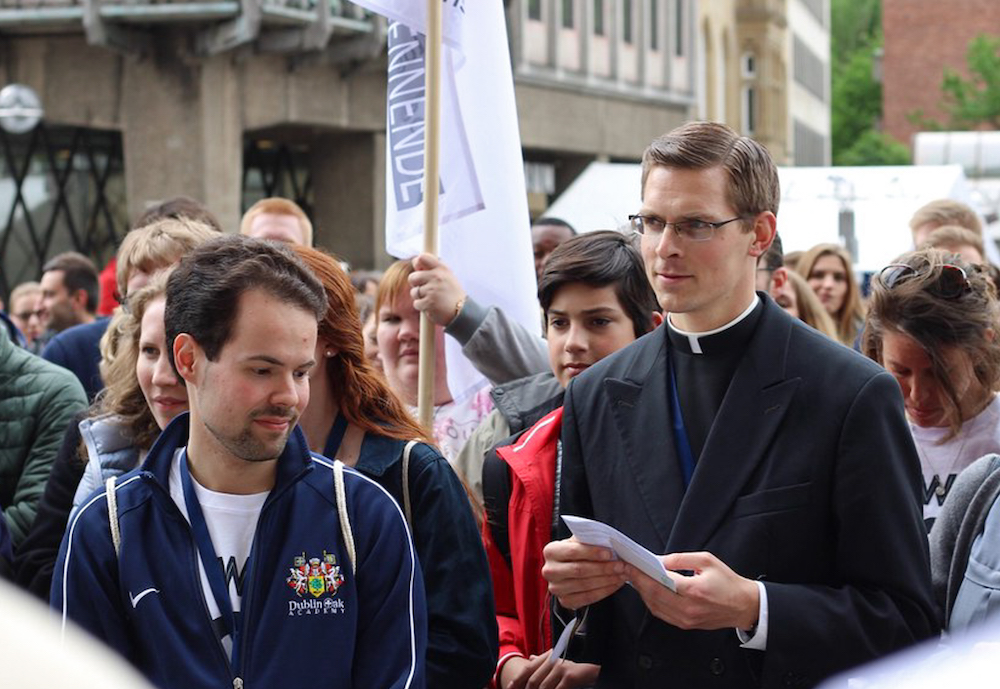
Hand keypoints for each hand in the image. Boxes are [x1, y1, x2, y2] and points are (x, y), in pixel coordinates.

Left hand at [409, 253, 466, 326]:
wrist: (462, 312)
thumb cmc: (452, 294)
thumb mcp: (448, 276)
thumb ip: (434, 269)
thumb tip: (416, 262)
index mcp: (442, 268)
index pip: (422, 258)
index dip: (417, 264)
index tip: (420, 270)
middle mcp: (436, 277)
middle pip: (412, 277)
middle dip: (415, 284)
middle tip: (425, 289)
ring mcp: (432, 290)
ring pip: (414, 292)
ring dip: (420, 297)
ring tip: (432, 299)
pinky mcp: (428, 303)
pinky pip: (416, 304)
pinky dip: (422, 307)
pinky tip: (432, 307)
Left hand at [501, 651, 599, 688]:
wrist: (596, 667)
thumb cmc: (575, 669)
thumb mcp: (559, 663)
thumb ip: (543, 661)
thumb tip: (530, 657)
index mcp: (548, 656)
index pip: (527, 670)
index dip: (516, 681)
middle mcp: (553, 660)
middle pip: (533, 682)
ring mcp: (561, 667)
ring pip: (543, 688)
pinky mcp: (570, 676)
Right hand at [541, 537, 627, 609]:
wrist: (569, 568)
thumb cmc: (576, 552)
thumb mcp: (578, 541)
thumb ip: (588, 540)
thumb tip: (607, 542)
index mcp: (551, 551)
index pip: (573, 551)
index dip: (592, 552)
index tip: (610, 553)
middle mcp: (550, 571)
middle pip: (580, 570)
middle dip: (603, 568)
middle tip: (620, 565)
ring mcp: (556, 588)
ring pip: (585, 585)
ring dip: (607, 580)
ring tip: (621, 574)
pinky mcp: (565, 601)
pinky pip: (588, 598)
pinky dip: (604, 591)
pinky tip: (615, 584)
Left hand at [625, 551, 758, 630]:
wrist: (744, 606)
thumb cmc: (728, 582)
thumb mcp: (707, 561)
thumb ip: (682, 559)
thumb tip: (661, 561)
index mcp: (694, 590)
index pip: (661, 581)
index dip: (643, 573)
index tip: (631, 564)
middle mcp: (688, 607)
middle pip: (654, 595)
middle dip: (638, 582)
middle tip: (627, 570)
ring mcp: (686, 619)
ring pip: (655, 607)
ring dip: (642, 593)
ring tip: (635, 579)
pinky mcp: (686, 625)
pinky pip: (662, 614)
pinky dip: (652, 603)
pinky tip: (647, 592)